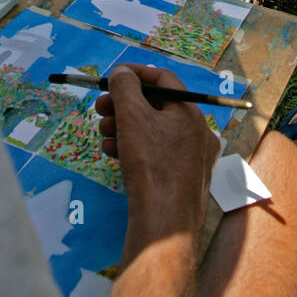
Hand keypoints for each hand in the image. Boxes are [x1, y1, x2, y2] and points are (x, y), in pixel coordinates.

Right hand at [95, 63, 218, 239]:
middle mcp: (197, 133)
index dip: (135, 73)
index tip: (111, 77)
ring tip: (103, 133)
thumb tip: (122, 72)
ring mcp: (191, 159)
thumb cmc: (151, 165)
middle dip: (123, 104)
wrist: (164, 224)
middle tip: (100, 108)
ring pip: (153, 131)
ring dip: (123, 126)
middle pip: (156, 106)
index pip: (163, 78)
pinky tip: (112, 153)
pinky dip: (133, 148)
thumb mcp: (132, 117)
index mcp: (192, 113)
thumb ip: (124, 87)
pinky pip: (155, 154)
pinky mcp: (181, 180)